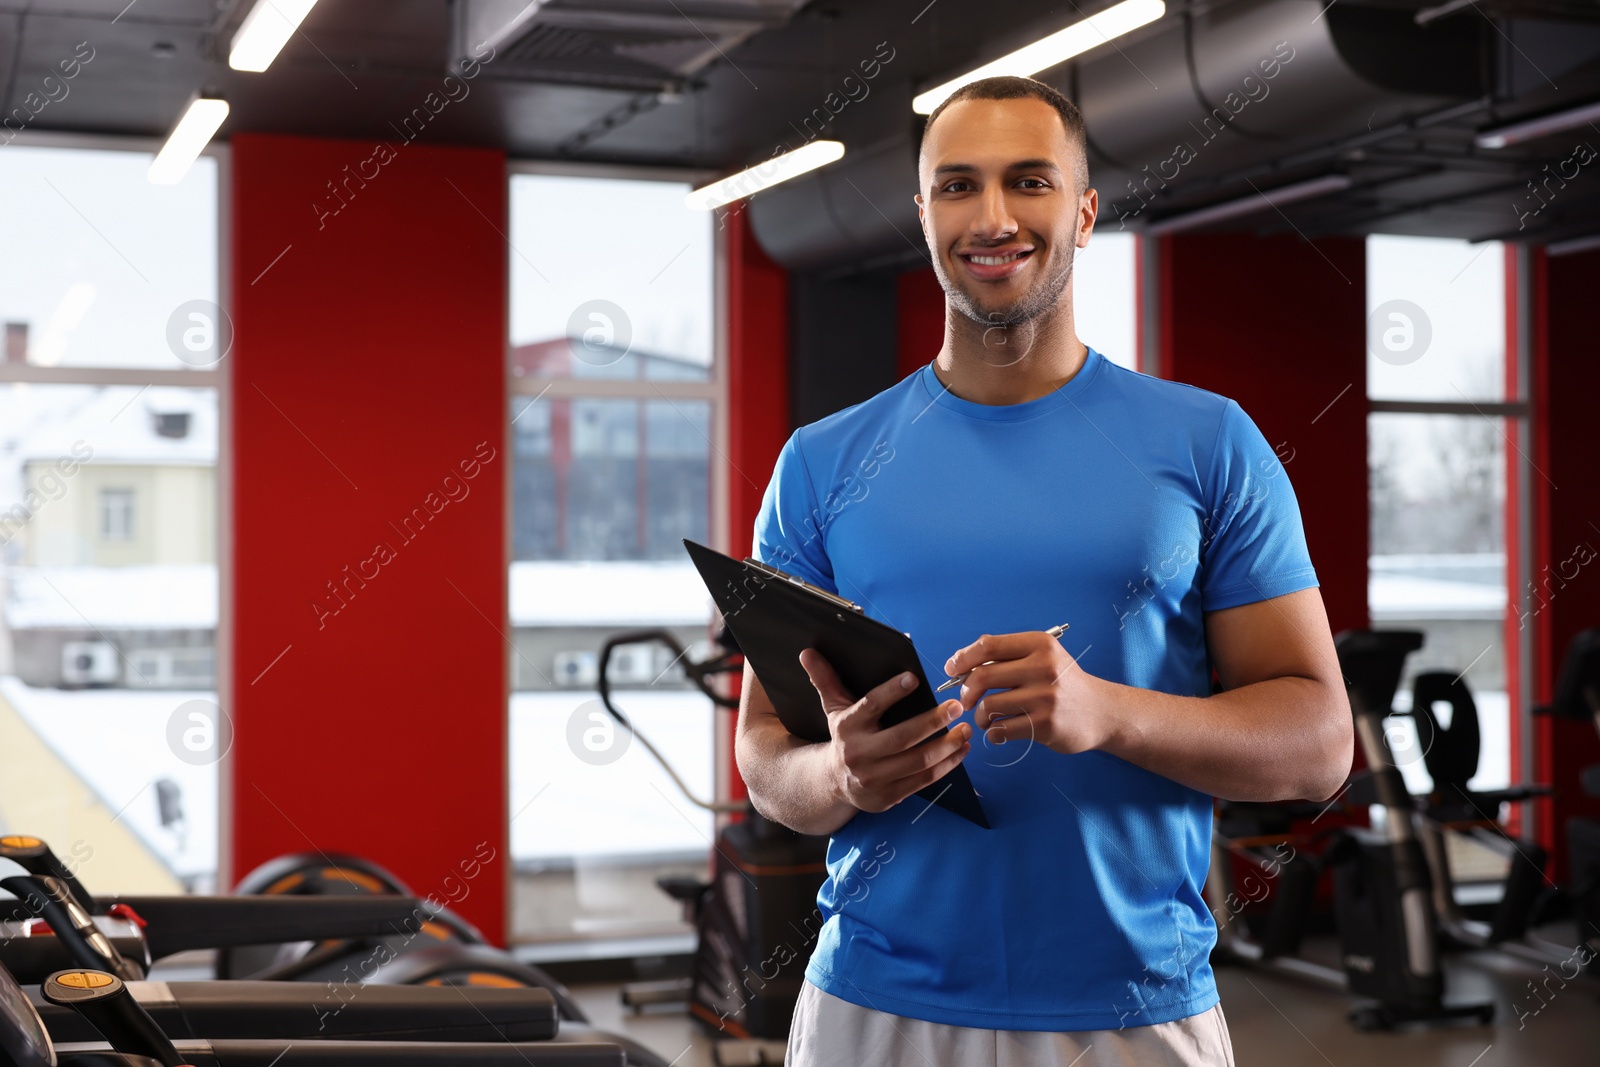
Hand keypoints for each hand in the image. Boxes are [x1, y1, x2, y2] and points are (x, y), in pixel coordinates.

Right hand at [799, 647, 972, 814]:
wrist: (832, 783)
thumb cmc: (843, 736)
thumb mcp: (833, 708)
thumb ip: (825, 680)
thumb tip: (807, 652)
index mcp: (848, 727)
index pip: (871, 706)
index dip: (892, 692)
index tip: (914, 678)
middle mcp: (859, 754)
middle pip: (902, 737)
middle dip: (933, 721)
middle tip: (957, 706)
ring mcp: (874, 778)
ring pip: (917, 761)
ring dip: (946, 745)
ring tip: (966, 729)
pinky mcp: (889, 796)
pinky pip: (923, 780)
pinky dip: (946, 765)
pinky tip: (961, 750)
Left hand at [945, 631, 1106, 754]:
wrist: (1101, 711)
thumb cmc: (1063, 682)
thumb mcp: (1043, 657)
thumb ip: (1008, 656)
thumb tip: (963, 664)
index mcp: (1039, 645)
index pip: (988, 646)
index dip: (963, 658)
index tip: (952, 670)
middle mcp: (1043, 667)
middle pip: (982, 676)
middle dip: (967, 691)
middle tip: (968, 700)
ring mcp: (1045, 697)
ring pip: (989, 706)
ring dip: (980, 716)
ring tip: (987, 719)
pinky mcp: (1045, 724)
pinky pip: (1001, 729)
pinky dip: (993, 733)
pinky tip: (1000, 731)